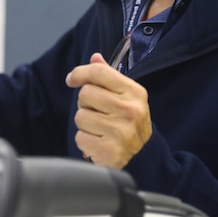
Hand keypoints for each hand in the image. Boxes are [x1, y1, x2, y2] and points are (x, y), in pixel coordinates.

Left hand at [65, 52, 151, 168]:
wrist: (145, 158)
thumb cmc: (131, 124)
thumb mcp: (128, 98)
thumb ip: (109, 77)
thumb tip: (95, 58)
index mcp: (134, 92)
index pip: (99, 73)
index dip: (80, 73)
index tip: (72, 79)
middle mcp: (130, 110)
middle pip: (85, 94)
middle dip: (86, 103)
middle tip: (97, 112)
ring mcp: (120, 131)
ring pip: (80, 116)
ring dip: (85, 124)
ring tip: (100, 129)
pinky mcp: (110, 151)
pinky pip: (80, 138)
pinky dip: (86, 141)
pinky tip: (99, 142)